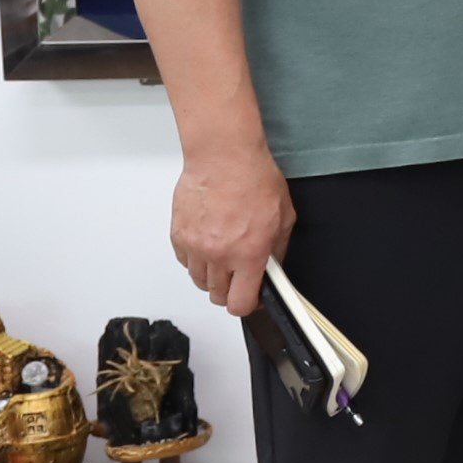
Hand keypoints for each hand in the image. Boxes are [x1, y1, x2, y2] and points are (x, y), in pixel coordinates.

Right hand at [170, 139, 294, 317]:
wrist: (223, 157)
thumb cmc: (254, 179)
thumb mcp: (284, 217)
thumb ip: (277, 250)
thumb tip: (272, 268)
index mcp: (248, 255)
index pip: (240, 303)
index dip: (247, 305)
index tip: (251, 298)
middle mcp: (219, 255)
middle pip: (217, 296)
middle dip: (230, 291)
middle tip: (239, 276)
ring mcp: (195, 247)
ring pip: (199, 281)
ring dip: (212, 276)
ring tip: (224, 256)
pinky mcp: (178, 236)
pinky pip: (185, 262)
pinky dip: (195, 259)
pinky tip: (208, 243)